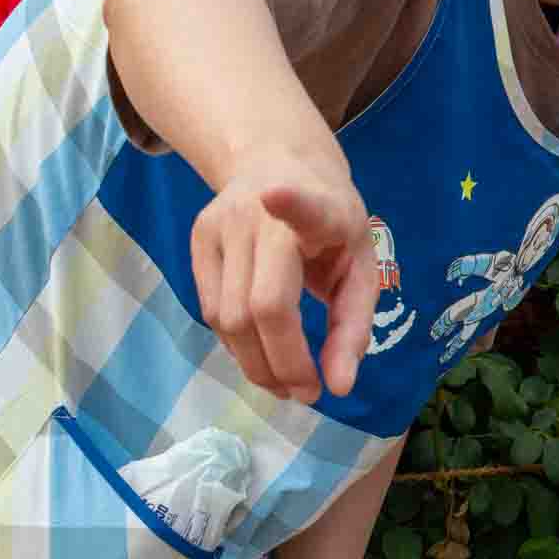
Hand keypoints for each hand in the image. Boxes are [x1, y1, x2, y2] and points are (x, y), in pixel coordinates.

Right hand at [190, 151, 377, 403]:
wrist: (278, 165)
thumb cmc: (333, 231)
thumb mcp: (360, 269)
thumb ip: (353, 328)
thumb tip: (338, 388)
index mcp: (320, 209)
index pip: (304, 205)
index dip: (290, 204)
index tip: (274, 196)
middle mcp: (261, 212)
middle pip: (261, 305)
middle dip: (282, 362)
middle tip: (306, 393)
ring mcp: (221, 223)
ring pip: (227, 317)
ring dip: (256, 364)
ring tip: (286, 384)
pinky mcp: (197, 238)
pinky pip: (210, 312)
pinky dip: (237, 344)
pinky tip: (260, 352)